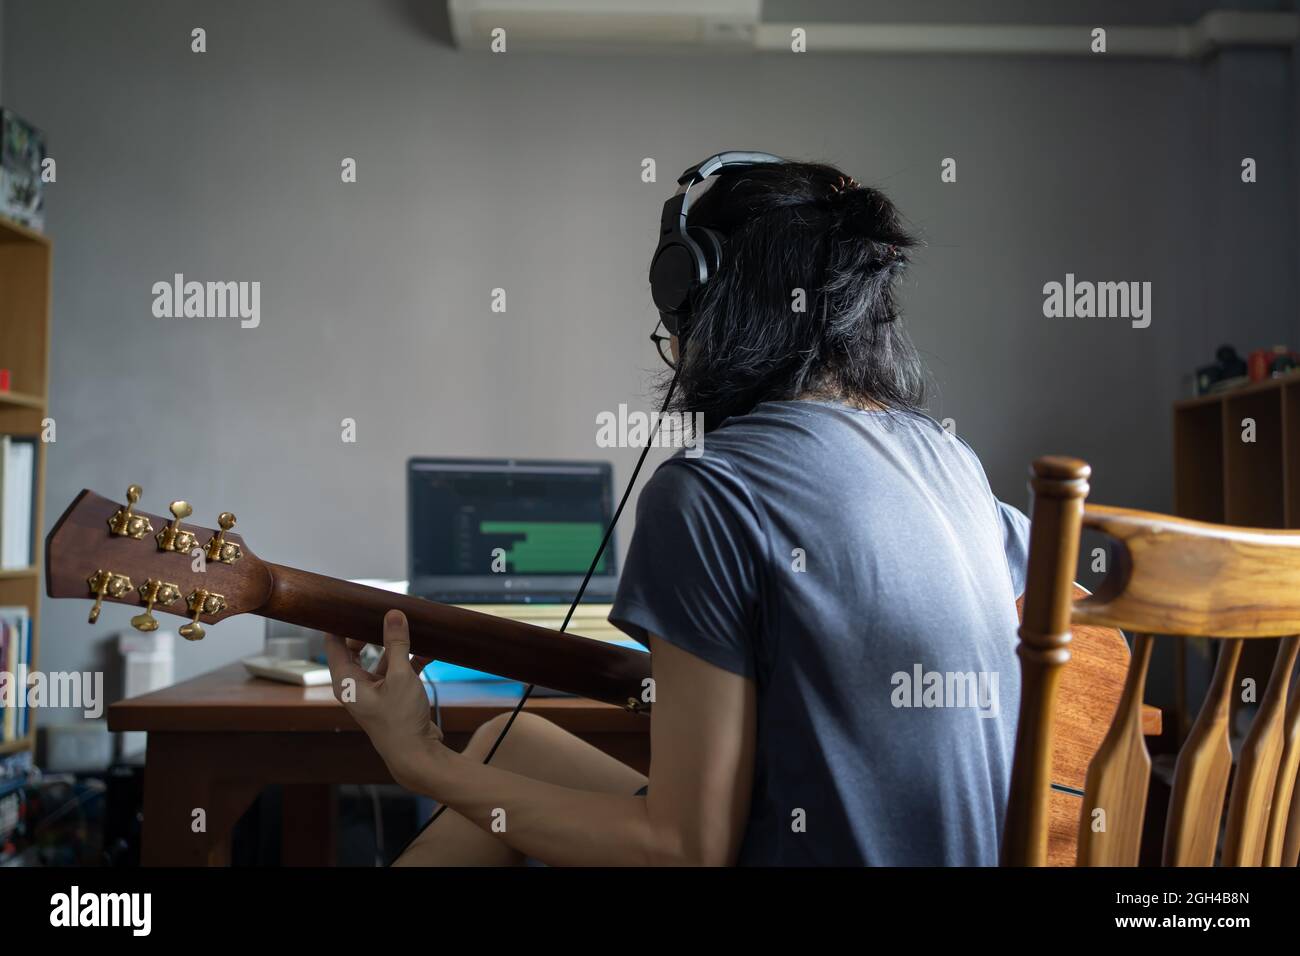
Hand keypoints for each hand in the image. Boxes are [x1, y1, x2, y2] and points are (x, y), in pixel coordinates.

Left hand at [325, 610, 442, 788]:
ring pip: (382, 659)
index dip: (340, 622)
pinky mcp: (392, 696)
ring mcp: (374, 691)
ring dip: (398, 645)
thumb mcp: (401, 676)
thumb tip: (393, 614)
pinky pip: (398, 671)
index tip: (352, 603)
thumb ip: (397, 643)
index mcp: (346, 681)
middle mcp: (355, 685)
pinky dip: (411, 660)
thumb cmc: (400, 721)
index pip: (333, 642)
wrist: (417, 755)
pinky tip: (430, 650)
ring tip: (412, 626)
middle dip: (373, 630)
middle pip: (358, 647)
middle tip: (387, 611)